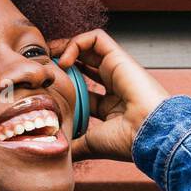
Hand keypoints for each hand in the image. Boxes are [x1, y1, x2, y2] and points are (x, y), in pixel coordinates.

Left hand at [49, 29, 170, 162]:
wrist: (148, 133)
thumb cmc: (126, 141)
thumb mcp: (91, 144)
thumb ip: (74, 145)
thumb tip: (58, 152)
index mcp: (111, 106)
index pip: (83, 90)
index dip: (64, 86)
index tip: (47, 87)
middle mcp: (114, 86)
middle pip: (84, 64)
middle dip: (61, 62)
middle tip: (43, 67)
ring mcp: (117, 70)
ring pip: (89, 47)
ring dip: (65, 48)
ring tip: (49, 58)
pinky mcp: (119, 57)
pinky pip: (96, 38)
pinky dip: (77, 43)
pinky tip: (65, 61)